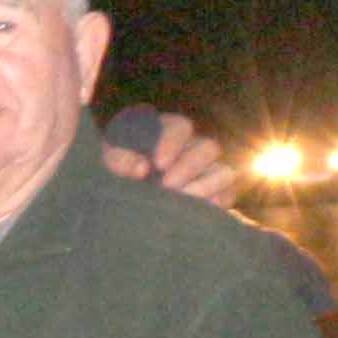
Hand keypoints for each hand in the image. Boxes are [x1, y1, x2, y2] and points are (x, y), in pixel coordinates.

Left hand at [116, 112, 237, 204]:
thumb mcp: (110, 160)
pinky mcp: (216, 194)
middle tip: (167, 185)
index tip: (158, 163)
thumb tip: (141, 168)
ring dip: (205, 186)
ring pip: (224, 172)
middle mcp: (193, 148)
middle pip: (209, 148)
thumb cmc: (116, 170)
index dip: (172, 142)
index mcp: (168, 131)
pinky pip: (227, 196)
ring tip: (181, 199)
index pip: (180, 127)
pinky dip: (214, 204)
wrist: (119, 198)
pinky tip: (195, 211)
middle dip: (189, 167)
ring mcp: (208, 171)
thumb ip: (119, 158)